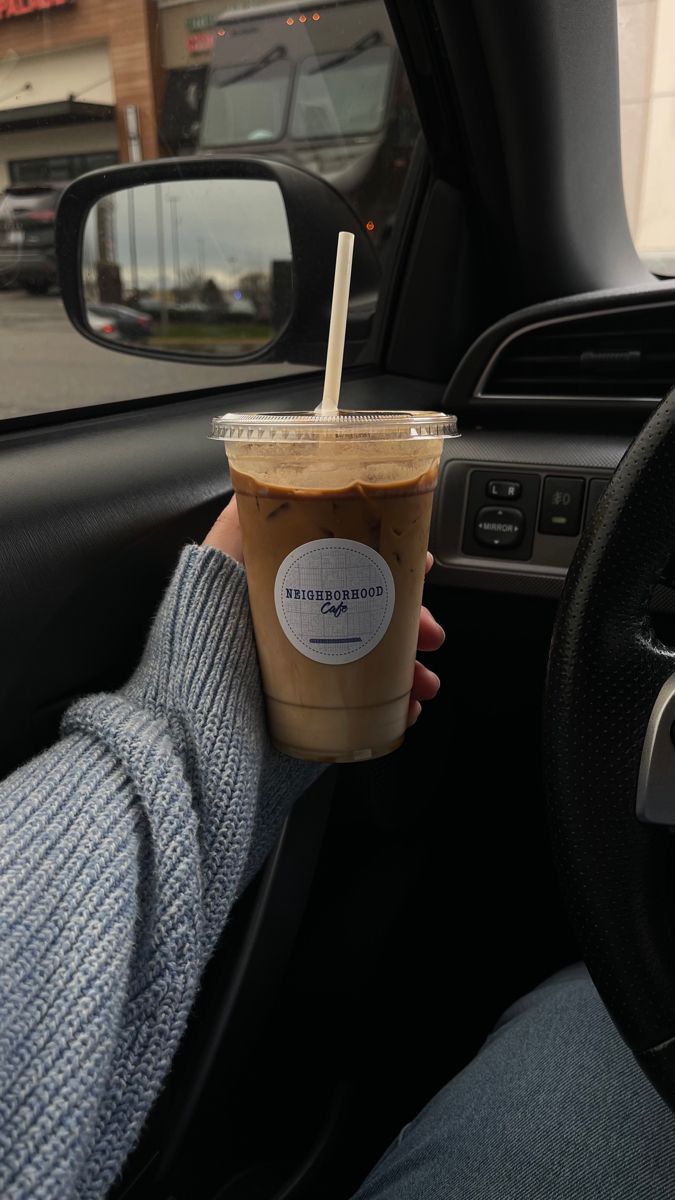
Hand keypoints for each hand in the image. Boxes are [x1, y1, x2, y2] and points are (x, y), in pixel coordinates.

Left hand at [205, 497, 443, 728]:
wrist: (192, 725)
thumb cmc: (200, 641)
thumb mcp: (220, 564)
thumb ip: (242, 520)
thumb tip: (269, 473)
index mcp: (286, 596)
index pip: (349, 572)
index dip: (389, 566)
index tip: (420, 565)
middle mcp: (301, 636)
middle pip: (373, 619)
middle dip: (412, 622)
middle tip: (430, 632)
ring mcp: (313, 682)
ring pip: (379, 667)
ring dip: (413, 669)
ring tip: (424, 683)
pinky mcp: (319, 721)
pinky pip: (370, 714)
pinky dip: (398, 710)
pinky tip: (409, 710)